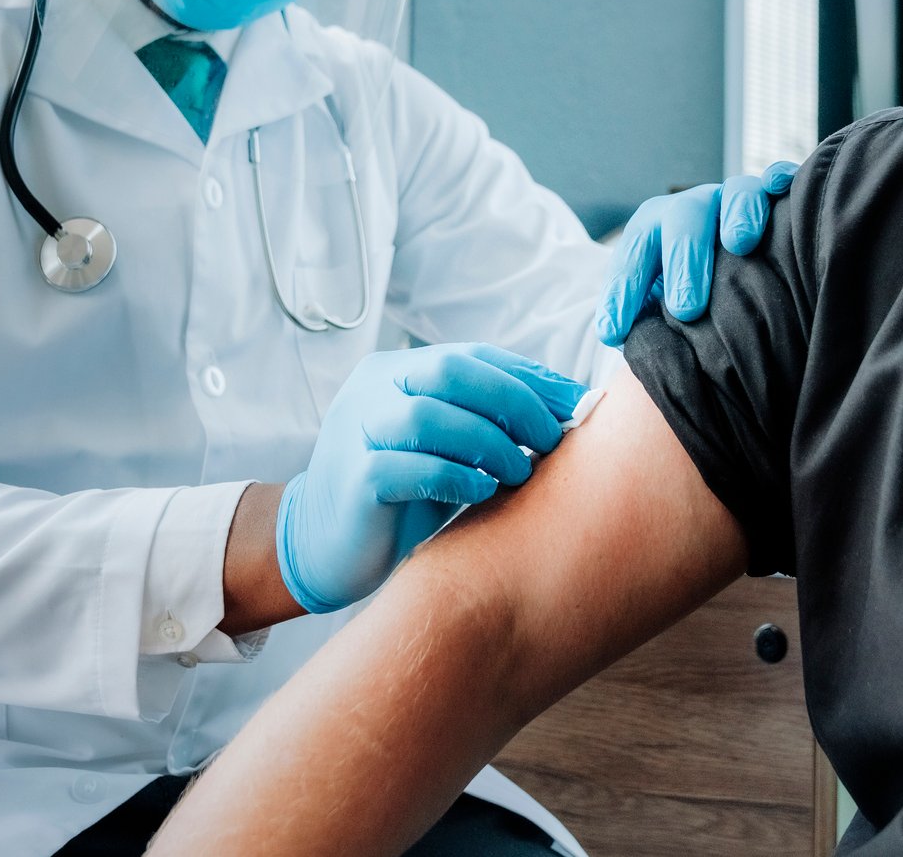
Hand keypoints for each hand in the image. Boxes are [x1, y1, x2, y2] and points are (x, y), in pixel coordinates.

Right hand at [275, 343, 585, 614]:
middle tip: (551, 438)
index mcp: (396, 371)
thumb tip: (570, 409)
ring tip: (520, 471)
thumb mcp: (446, 446)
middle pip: (451, 371)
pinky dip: (454, 475)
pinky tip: (483, 490)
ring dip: (488, 441)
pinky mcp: (353, 479)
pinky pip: (407, 466)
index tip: (577, 404)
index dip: (529, 377)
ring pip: (428, 415)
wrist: (325, 547)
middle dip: (514, 401)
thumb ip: (486, 421)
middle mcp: (371, 389)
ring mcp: (356, 431)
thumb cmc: (403, 495)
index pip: (472, 356)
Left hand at [595, 159, 798, 346]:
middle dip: (684, 263)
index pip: (633, 256)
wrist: (723, 258)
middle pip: (683, 221)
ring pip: (737, 192)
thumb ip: (647, 319)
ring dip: (738, 214)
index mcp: (655, 231)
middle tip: (686, 309)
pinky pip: (780, 178)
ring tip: (739, 243)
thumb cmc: (688, 294)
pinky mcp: (773, 195)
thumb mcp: (659, 305)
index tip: (616, 331)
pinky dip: (781, 178)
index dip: (623, 291)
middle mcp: (693, 209)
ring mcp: (733, 199)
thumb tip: (628, 345)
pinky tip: (780, 188)